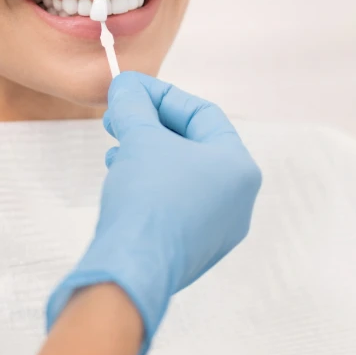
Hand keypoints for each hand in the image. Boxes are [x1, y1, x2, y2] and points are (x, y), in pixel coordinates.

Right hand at [45, 72, 261, 354]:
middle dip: (152, 126)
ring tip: (116, 149)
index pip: (202, 114)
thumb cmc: (148, 200)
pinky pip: (176, 205)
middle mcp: (238, 199)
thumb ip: (135, 106)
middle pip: (193, 145)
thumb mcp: (140, 138)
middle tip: (119, 118)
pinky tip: (124, 179)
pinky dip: (151, 185)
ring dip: (148, 155)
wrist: (132, 268)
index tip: (129, 90)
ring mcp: (219, 228)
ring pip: (182, 176)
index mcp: (239, 168)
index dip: (161, 96)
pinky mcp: (195, 249)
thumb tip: (126, 86)